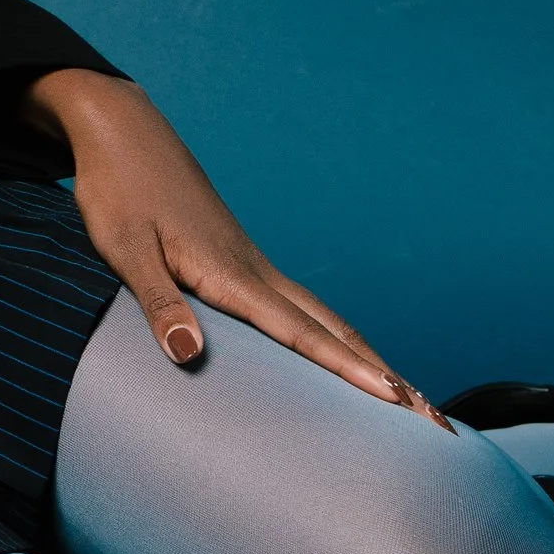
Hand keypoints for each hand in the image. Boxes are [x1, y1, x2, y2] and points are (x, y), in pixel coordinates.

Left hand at [23, 68, 439, 414]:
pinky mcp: (242, 262)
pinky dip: (336, 339)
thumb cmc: (118, 189)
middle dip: (385, 376)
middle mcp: (256, 272)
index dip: (348, 370)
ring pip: (326, 320)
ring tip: (409, 399)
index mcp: (232, 275)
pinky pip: (303, 310)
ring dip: (368, 358)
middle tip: (436, 421)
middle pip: (336, 333)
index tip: (398, 400)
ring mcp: (254, 266)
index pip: (302, 334)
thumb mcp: (125, 248)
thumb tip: (189, 357)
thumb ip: (158, 303)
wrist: (123, 133)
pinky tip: (340, 355)